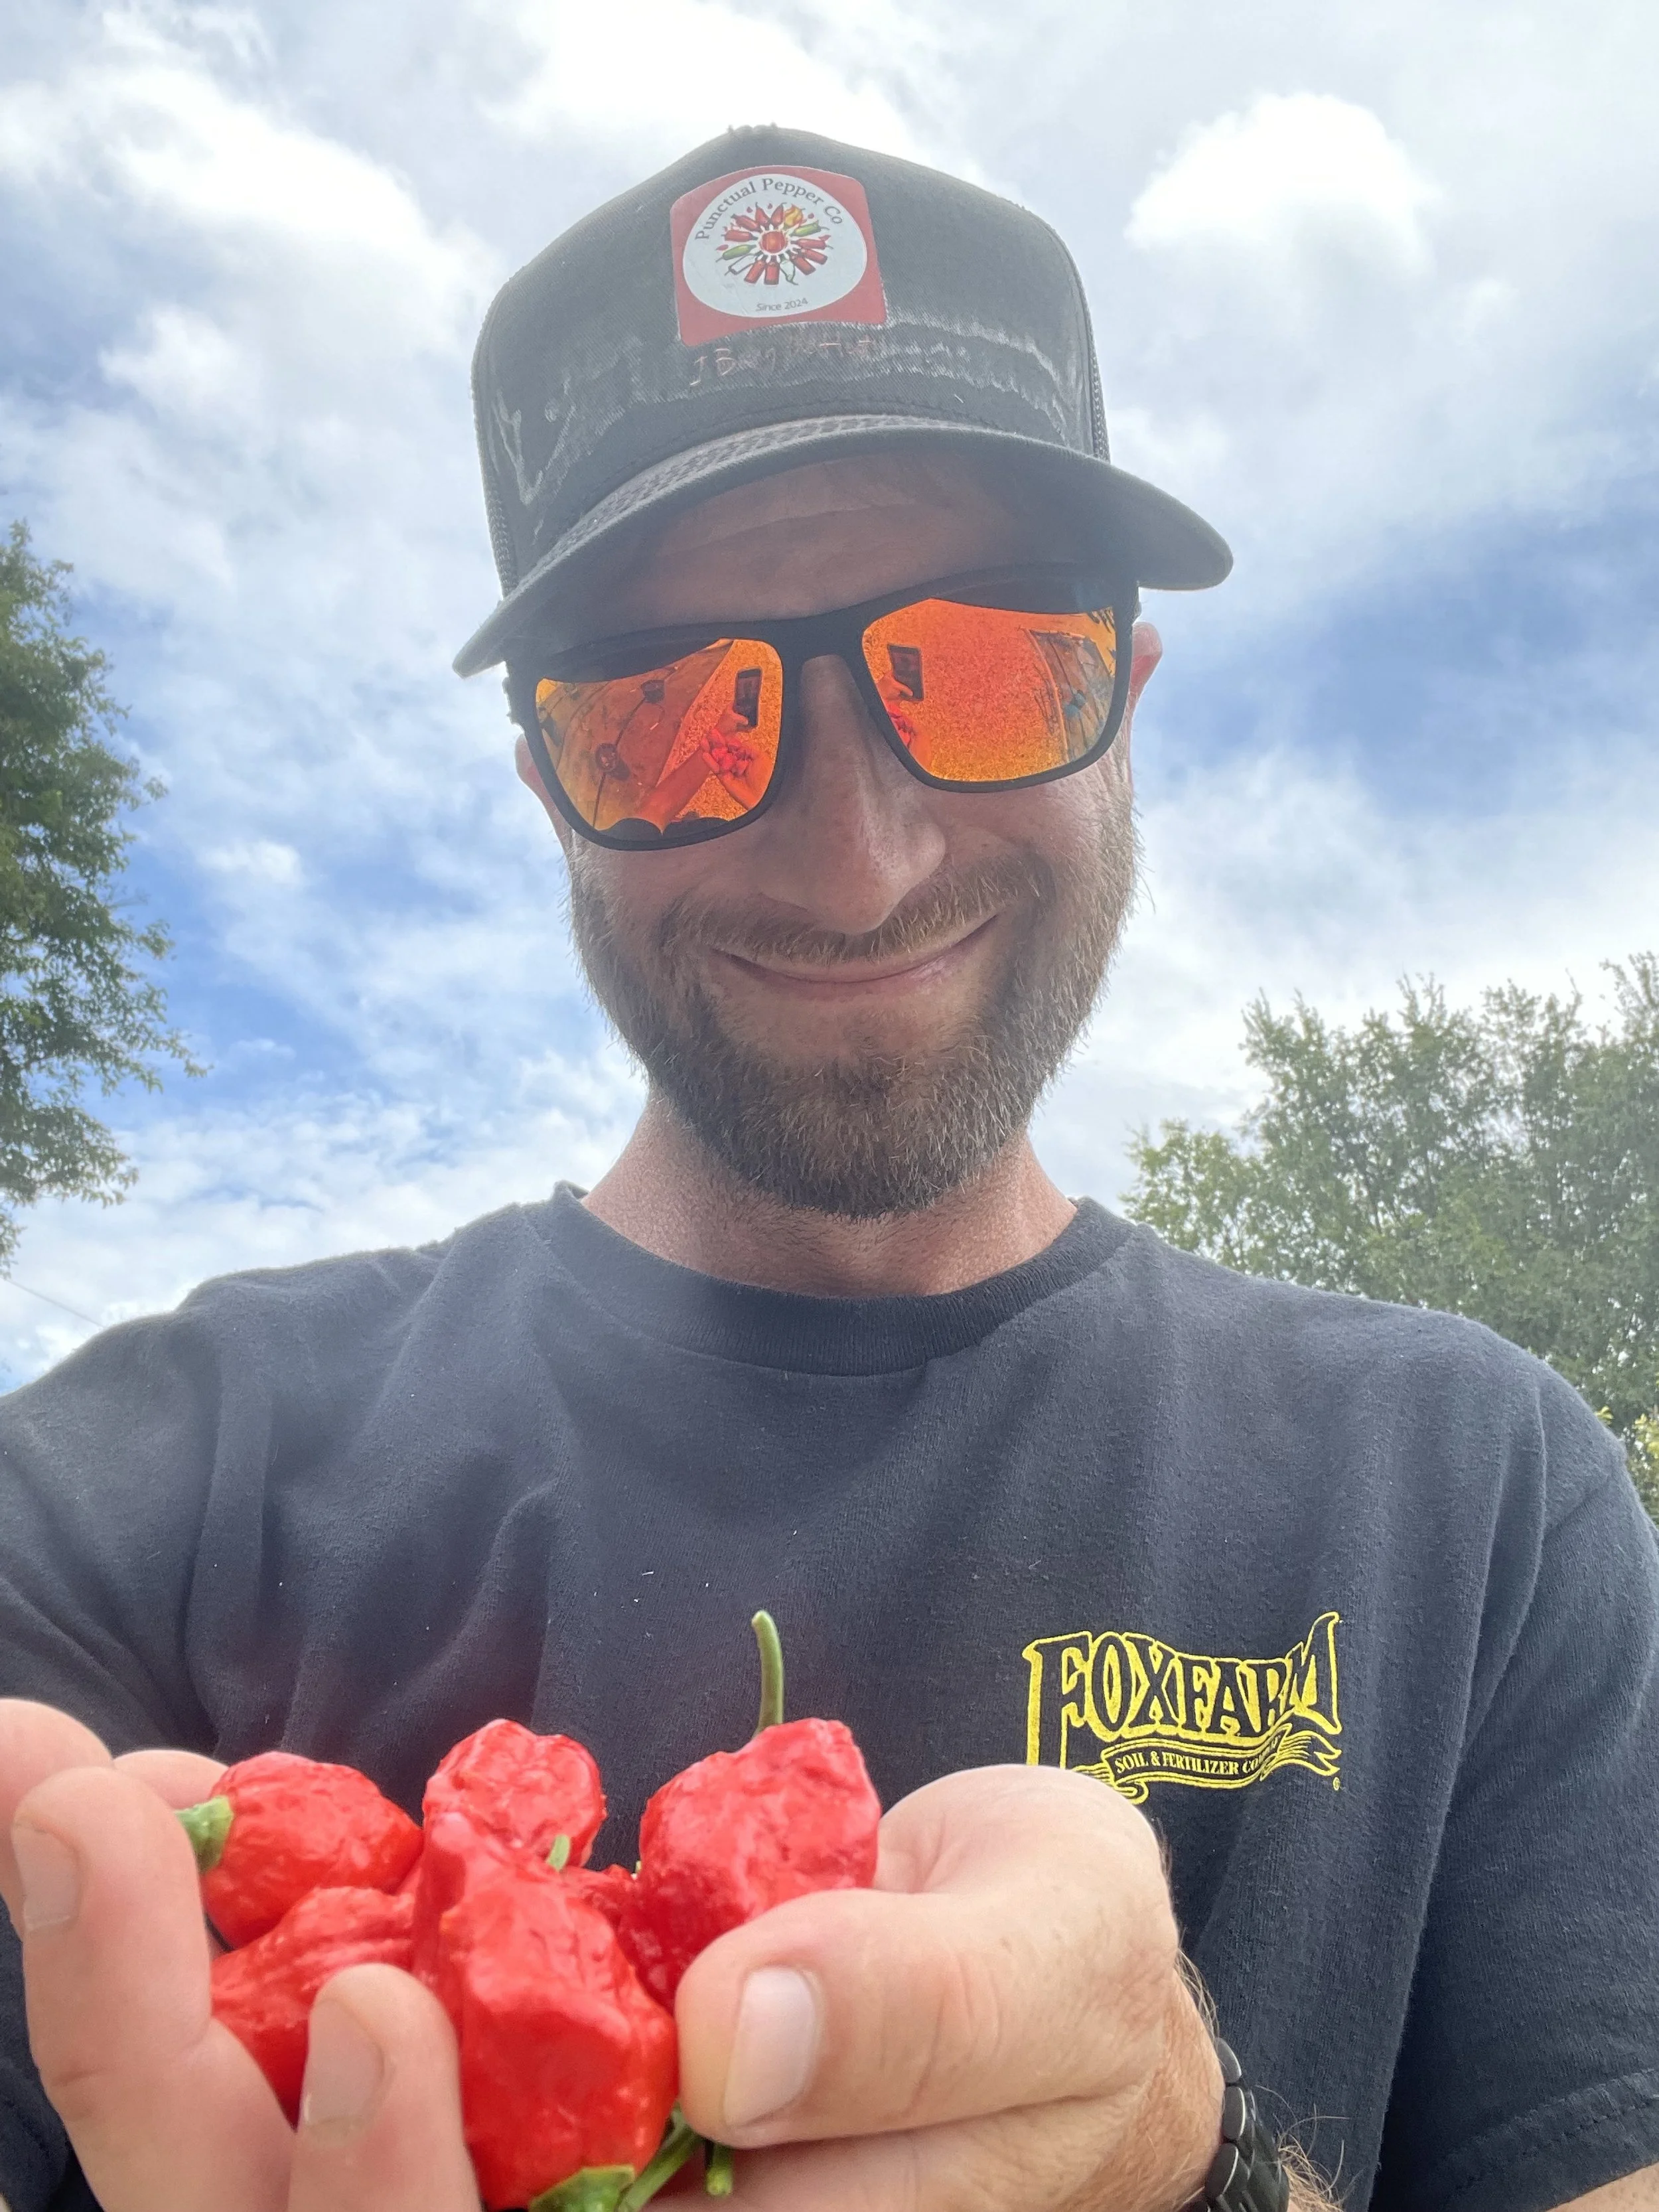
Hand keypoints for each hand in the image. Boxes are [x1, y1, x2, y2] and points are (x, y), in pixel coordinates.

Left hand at [0, 1707, 1217, 2211]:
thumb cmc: (1067, 2002)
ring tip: (58, 1774)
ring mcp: (471, 2167)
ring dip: (120, 1962)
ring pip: (229, 2140)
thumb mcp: (1055, 1981)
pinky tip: (157, 1787)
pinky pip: (271, 2017)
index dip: (382, 2196)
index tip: (370, 2003)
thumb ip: (925, 2026)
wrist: (1028, 1966)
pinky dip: (194, 1905)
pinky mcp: (445, 2054)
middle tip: (78, 1812)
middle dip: (151, 2043)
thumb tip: (730, 2051)